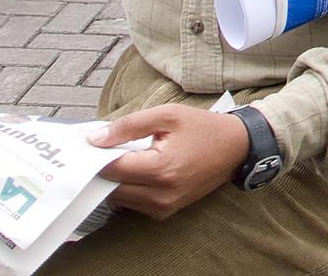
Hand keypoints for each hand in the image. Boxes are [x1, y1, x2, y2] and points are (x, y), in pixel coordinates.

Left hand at [91, 104, 251, 218]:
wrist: (235, 148)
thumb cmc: (203, 128)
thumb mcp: (167, 115)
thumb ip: (128, 126)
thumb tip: (95, 139)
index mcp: (161, 169)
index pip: (111, 168)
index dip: (97, 155)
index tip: (92, 142)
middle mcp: (161, 195)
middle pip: (111, 187)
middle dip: (104, 169)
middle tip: (107, 149)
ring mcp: (164, 207)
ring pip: (119, 198)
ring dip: (116, 180)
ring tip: (126, 157)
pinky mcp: (165, 212)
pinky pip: (132, 204)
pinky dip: (128, 188)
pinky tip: (137, 170)